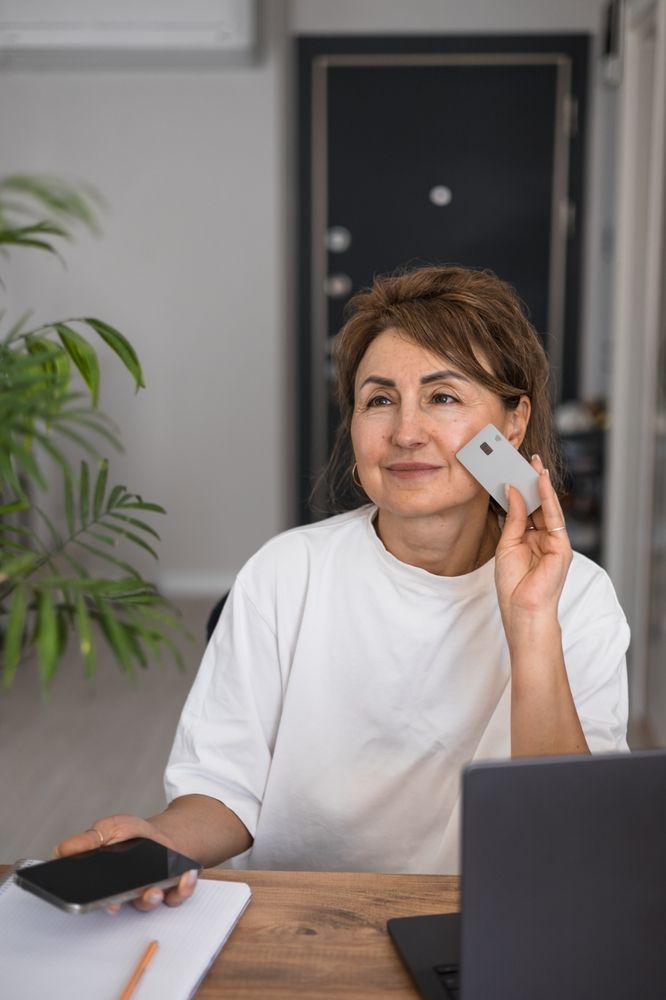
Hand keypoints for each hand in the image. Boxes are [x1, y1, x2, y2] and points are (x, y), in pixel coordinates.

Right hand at [55, 814, 198, 912]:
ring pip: (148, 903)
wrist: (164, 834)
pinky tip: (186, 875)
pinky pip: (178, 895)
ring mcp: (150, 893)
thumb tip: (60, 849)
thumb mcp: (109, 829)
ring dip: (150, 898)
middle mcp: (126, 893)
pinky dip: (183, 887)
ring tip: (154, 889)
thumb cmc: (133, 834)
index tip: (102, 902)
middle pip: (121, 906)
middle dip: (120, 905)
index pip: (97, 896)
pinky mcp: (174, 890)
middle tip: (120, 903)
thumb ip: (88, 840)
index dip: (97, 902)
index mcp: (107, 881)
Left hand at [494, 455, 571, 634]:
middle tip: (524, 459)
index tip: (511, 469)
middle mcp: (543, 538)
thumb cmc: (512, 585)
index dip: (520, 489)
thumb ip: (513, 518)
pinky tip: (539, 481)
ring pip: (547, 506)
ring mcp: (555, 542)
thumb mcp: (507, 545)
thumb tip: (512, 489)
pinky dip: (547, 497)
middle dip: (531, 482)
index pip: (526, 508)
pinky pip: (554, 516)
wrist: (522, 611)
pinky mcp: (562, 546)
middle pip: (537, 504)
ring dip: (540, 484)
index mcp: (529, 538)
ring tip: (532, 463)